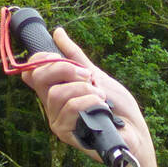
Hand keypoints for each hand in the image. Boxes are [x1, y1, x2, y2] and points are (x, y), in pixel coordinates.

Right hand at [20, 27, 162, 166]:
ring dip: (83, 89)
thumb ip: (76, 57)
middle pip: (39, 77)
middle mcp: (52, 104)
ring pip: (56, 94)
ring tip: (100, 96)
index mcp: (57, 88)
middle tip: (88, 76)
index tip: (60, 57)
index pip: (32, 70)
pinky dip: (87, 102)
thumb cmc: (118, 107)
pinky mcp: (66, 133)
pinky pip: (69, 109)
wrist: (135, 133)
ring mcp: (58, 119)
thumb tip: (58, 33)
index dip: (41, 58)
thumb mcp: (97, 74)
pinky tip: (101, 106)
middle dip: (65, 69)